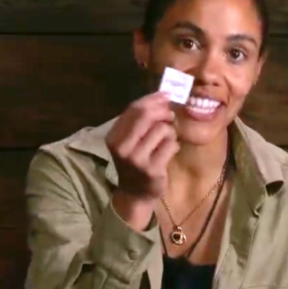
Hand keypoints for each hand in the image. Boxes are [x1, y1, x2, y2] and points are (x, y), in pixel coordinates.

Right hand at [105, 92, 178, 228]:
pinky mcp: (152, 168)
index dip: (152, 99)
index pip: (133, 109)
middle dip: (162, 111)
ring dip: (170, 132)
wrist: (136, 193)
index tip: (165, 95)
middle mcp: (122, 147)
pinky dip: (174, 145)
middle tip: (170, 115)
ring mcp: (136, 159)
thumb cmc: (136, 162)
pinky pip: (170, 144)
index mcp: (113, 137)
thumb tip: (162, 97)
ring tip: (167, 140)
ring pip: (162, 129)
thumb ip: (140, 121)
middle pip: (145, 115)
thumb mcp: (130, 140)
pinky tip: (169, 151)